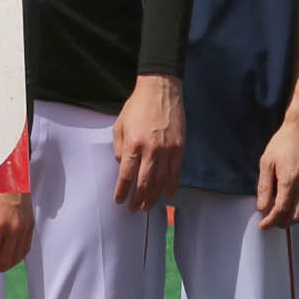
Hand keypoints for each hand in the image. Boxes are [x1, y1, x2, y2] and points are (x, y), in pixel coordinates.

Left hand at [112, 74, 185, 211]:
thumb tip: (123, 165)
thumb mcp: (119, 125)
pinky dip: (171, 185)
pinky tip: (167, 194)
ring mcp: (167, 150)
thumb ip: (120, 147)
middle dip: (137, 199)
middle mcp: (151, 150)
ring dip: (153, 197)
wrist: (161, 89)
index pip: (126, 175)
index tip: (119, 200)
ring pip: (160, 181)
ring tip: (147, 206)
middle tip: (133, 209)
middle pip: (144, 183)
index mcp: (133, 144)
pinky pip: (176, 172)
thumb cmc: (138, 105)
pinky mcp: (179, 147)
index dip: (122, 191)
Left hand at [254, 104, 298, 229]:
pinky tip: (288, 205)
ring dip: (292, 219)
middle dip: (281, 223)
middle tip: (269, 222)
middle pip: (296, 217)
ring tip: (278, 216)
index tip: (262, 224)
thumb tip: (262, 207)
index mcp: (290, 179)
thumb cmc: (282, 143)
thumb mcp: (266, 162)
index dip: (270, 220)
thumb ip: (264, 187)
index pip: (281, 210)